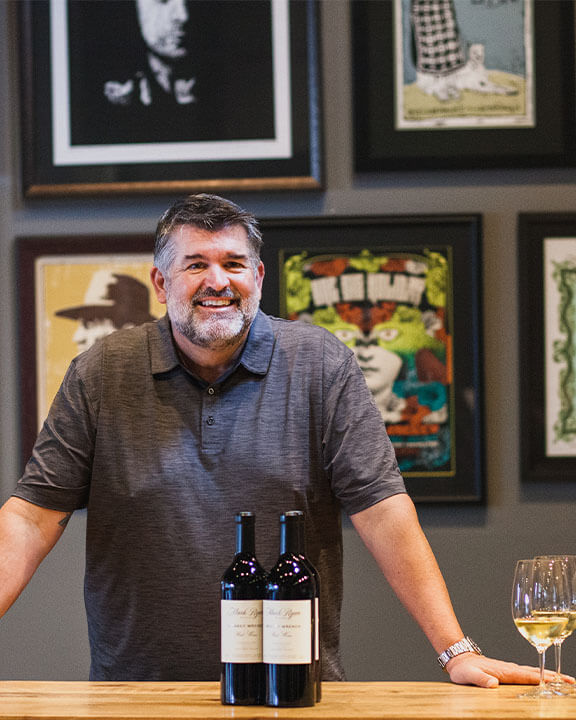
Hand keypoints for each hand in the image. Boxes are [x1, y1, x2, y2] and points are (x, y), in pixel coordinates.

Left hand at [446, 653, 575, 688]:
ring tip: (565, 681)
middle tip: (571, 682)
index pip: (529, 676)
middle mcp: (510, 668)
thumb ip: (480, 679)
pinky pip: (527, 673)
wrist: (459, 659)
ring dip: (549, 676)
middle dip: (554, 677)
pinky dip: (539, 675)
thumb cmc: (464, 669)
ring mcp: (510, 669)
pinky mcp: (508, 671)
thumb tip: (493, 684)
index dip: (545, 679)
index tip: (560, 682)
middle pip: (536, 672)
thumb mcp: (469, 675)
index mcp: (505, 671)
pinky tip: (544, 679)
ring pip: (533, 672)